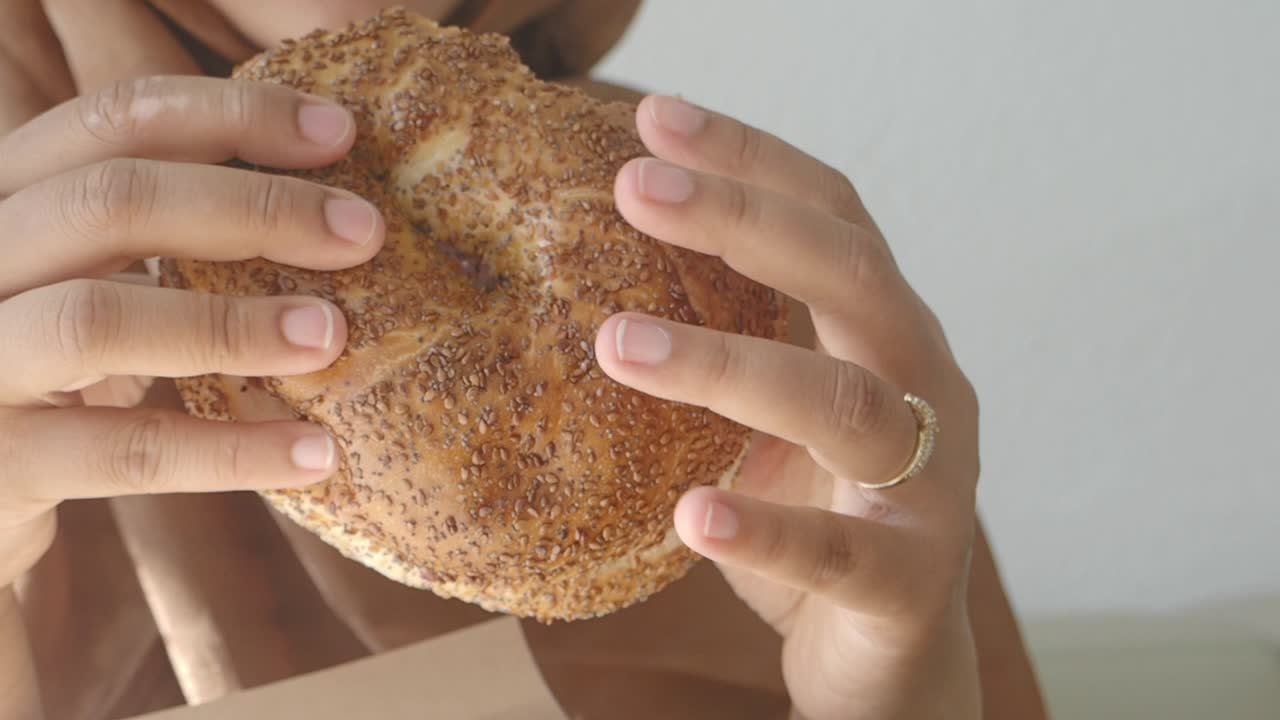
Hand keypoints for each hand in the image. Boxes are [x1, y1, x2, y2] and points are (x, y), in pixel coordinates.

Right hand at [0, 75, 387, 589]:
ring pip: (98, 319)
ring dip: (231, 324)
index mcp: (3, 199)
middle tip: (364, 231)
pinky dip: (230, 452)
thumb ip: (160, 238)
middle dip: (253, 208)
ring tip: (331, 336)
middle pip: (108, 201)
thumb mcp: (85, 281)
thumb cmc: (45, 376)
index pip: (112, 121)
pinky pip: (125, 451)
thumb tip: (329, 209)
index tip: (339, 131)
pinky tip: (315, 453)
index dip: (231, 116)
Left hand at [596, 96, 981, 719]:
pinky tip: (693, 512)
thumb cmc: (821, 522)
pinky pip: (842, 554)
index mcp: (887, 337)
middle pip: (854, 278)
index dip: (752, 162)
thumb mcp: (773, 420)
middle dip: (746, 222)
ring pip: (848, 405)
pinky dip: (767, 530)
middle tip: (635, 188)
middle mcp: (924, 389)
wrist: (889, 664)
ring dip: (730, 367)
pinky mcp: (909, 582)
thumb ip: (732, 348)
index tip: (654, 120)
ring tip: (617, 346)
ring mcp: (930, 485)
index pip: (833, 219)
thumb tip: (602, 280)